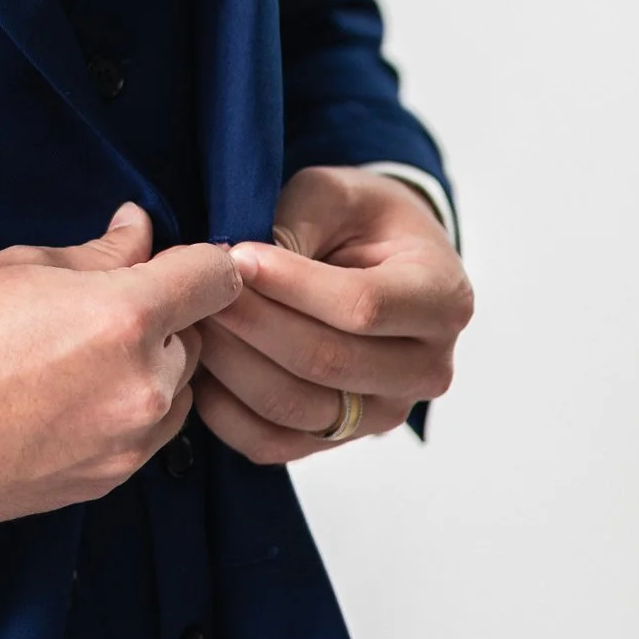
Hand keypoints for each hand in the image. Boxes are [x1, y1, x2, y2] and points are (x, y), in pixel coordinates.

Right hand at [0, 204, 240, 522]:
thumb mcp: (20, 267)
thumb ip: (100, 254)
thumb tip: (140, 232)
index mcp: (124, 317)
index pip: (214, 278)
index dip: (203, 263)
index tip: (183, 263)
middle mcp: (141, 385)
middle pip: (196, 337)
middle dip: (165, 319)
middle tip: (102, 312)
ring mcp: (128, 441)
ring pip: (178, 391)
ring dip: (151, 371)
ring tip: (83, 361)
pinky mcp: (109, 480)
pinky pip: (149, 436)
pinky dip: (130, 414)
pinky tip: (74, 400)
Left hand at [193, 166, 472, 467]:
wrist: (381, 264)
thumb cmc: (362, 221)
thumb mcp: (337, 195)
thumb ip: (298, 223)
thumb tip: (243, 268)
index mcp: (444, 299)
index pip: (362, 307)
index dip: (292, 285)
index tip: (236, 255)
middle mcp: (426, 368)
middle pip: (325, 362)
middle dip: (251, 323)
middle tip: (200, 291)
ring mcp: (384, 413)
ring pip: (295, 406)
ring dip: (231, 366)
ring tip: (194, 321)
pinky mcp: (339, 438)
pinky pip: (273, 443)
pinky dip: (225, 411)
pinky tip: (198, 367)